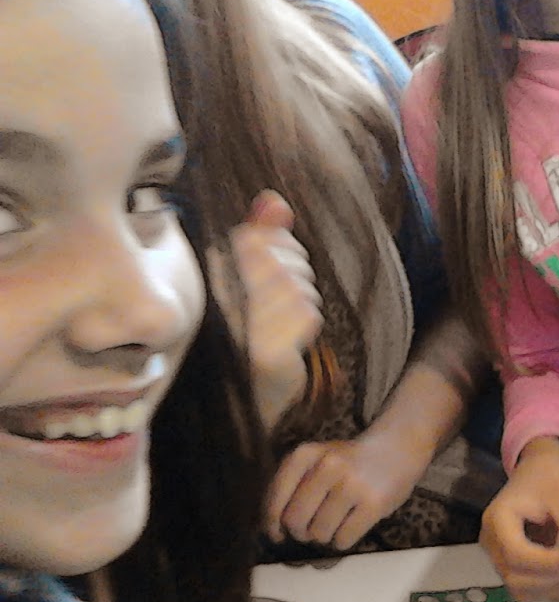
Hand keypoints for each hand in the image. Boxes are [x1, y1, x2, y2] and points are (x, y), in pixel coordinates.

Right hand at [212, 190, 322, 428]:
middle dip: (296, 270)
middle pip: (279, 259)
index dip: (279, 243)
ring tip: (284, 316)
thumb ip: (262, 235)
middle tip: (286, 293)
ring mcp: (239, 327)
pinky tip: (291, 335)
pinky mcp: (265, 353)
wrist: (245, 400)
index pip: (253, 237)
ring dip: (304, 298)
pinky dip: (307, 321)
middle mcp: (217, 299)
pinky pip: (306, 315)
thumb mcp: (253, 279)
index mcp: (208, 277)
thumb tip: (273, 201)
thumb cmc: (250, 332)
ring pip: (298, 286)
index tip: (278, 260)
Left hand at [264, 431, 432, 549]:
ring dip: (324, 536)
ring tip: (336, 522)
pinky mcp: (373, 504)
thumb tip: (275, 530)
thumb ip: (293, 486)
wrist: (397, 447)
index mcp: (305, 455)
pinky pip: (343, 540)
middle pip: (295, 521)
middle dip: (301, 532)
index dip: (272, 523)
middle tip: (312, 528)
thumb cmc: (349, 461)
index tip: (277, 534)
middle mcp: (326, 467)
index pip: (275, 499)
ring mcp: (351, 485)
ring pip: (319, 533)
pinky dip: (343, 540)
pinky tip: (351, 525)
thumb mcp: (317, 460)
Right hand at [481, 439, 558, 601]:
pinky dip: (557, 589)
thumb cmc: (549, 475)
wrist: (539, 469)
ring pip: (524, 590)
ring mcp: (501, 558)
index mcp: (498, 520)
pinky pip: (532, 588)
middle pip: (516, 578)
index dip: (548, 563)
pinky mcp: (515, 567)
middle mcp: (492, 544)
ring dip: (558, 590)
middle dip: (555, 581)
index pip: (516, 554)